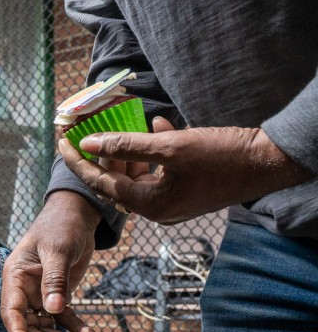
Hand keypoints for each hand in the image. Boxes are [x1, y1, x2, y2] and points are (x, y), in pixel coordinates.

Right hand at [1, 191, 99, 331]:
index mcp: (15, 277)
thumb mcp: (58, 250)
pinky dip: (76, 329)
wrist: (77, 216)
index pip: (11, 312)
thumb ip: (54, 280)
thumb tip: (53, 311)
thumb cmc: (60, 227)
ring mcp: (40, 295)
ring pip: (47, 326)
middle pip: (30, 325)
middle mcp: (24, 290)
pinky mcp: (58, 296)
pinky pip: (65, 318)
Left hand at [65, 120, 309, 223]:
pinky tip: (156, 124)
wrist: (270, 161)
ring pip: (137, 172)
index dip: (78, 160)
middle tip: (79, 131)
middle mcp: (157, 209)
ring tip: (115, 123)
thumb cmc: (223, 155)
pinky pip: (159, 170)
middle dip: (99, 153)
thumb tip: (89, 143)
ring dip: (128, 148)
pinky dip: (154, 149)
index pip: (100, 183)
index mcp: (150, 205)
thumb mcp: (171, 147)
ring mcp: (173, 201)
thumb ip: (127, 145)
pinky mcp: (186, 189)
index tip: (60, 140)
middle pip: (116, 179)